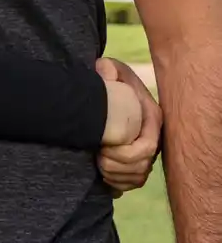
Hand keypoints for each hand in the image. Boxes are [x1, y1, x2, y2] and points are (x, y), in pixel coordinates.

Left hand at [96, 57, 161, 194]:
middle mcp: (154, 138)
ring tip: (98, 166)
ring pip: (138, 178)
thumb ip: (108, 69)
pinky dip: (118, 184)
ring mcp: (147, 152)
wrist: (112, 90)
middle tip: (98, 158)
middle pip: (142, 167)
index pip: (147, 148)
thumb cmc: (114, 79)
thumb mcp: (111, 68)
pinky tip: (104, 176)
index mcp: (152, 118)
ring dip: (117, 177)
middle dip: (118, 168)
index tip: (103, 148)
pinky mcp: (138, 163)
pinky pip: (133, 183)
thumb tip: (104, 72)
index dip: (125, 154)